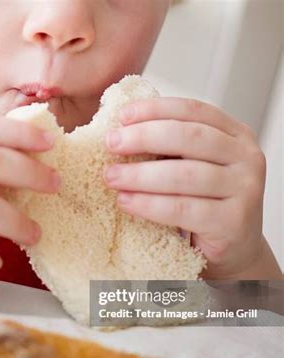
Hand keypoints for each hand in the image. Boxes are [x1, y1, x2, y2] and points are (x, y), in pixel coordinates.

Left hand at [103, 97, 279, 278]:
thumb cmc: (205, 203)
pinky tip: (126, 202)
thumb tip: (120, 132)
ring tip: (111, 177)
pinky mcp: (233, 221)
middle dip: (144, 138)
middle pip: (189, 137)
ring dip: (140, 175)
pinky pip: (183, 209)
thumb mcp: (193, 166)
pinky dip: (149, 204)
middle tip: (111, 144)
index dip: (155, 110)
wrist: (234, 247)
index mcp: (235, 135)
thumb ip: (170, 148)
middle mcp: (246, 157)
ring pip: (184, 174)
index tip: (122, 116)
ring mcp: (244, 189)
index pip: (193, 111)